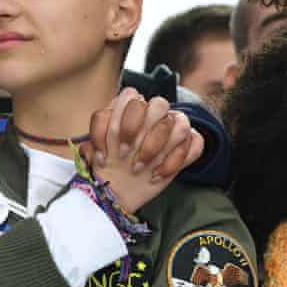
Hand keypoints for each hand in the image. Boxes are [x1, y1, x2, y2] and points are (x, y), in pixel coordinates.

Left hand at [80, 87, 201, 212]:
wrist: (119, 191)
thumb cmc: (108, 166)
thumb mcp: (93, 153)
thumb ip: (94, 142)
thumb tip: (91, 146)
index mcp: (129, 109)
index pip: (131, 96)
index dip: (121, 121)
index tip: (109, 149)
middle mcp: (152, 115)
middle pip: (160, 104)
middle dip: (142, 131)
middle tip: (126, 154)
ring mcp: (171, 129)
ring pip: (180, 122)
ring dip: (157, 148)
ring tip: (139, 169)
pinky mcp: (186, 146)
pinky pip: (195, 143)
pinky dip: (176, 160)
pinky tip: (157, 174)